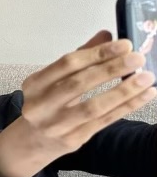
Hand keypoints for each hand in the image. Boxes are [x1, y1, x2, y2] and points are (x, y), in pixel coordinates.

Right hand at [0, 31, 155, 176]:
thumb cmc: (46, 104)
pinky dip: (127, 107)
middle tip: (137, 58)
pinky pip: (104, 121)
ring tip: (146, 77)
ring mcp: (56, 125)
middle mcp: (40, 105)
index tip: (123, 45)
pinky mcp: (72, 139)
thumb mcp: (53, 80)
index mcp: (34, 84)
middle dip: (111, 69)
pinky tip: (145, 95)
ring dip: (123, 91)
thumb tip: (106, 35)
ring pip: (93, 106)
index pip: (67, 64)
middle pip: (79, 84)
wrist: (32, 140)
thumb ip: (79, 58)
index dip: (96, 53)